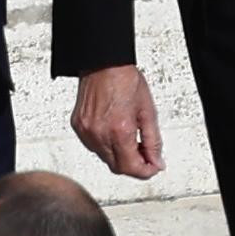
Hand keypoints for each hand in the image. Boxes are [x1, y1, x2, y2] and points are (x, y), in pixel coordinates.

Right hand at [70, 64, 165, 179]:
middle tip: (144, 153)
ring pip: (105, 159)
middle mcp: (99, 134)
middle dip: (133, 165)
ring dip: (119, 155)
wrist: (103, 63)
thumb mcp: (148, 111)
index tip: (153, 167)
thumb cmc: (125, 80)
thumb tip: (157, 162)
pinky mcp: (78, 127)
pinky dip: (106, 146)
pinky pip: (93, 147)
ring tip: (129, 138)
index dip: (145, 172)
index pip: (131, 168)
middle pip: (117, 168)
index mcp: (119, 130)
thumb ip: (154, 141)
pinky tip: (113, 132)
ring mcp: (86, 132)